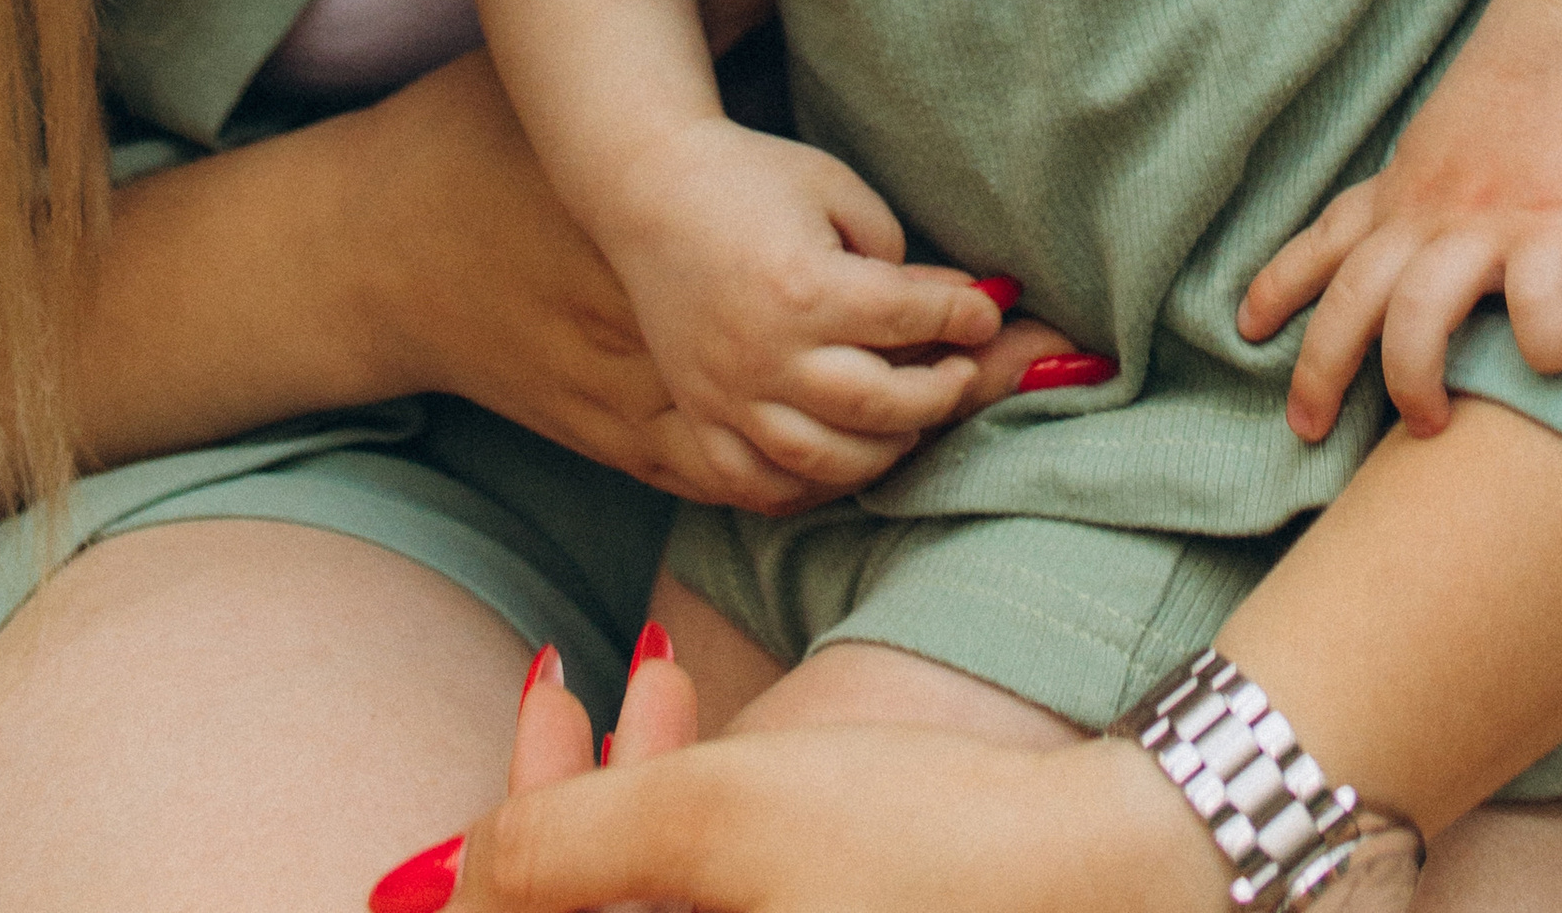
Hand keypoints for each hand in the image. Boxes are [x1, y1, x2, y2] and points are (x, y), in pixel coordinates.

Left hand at [377, 724, 1220, 912]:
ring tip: (666, 686)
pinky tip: (710, 745)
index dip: (503, 848)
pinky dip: (702, 849)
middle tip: (590, 681)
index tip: (539, 705)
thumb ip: (556, 848)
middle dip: (574, 804)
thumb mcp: (720, 814)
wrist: (1114, 869)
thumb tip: (447, 880)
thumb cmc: (922, 842)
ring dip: (638, 807)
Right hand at [601, 115, 1019, 504]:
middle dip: (940, 392)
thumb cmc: (752, 179)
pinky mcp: (698, 411)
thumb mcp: (835, 191)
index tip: (987, 312)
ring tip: (910, 418)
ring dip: (884, 449)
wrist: (649, 188)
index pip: (908, 319)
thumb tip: (957, 308)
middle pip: (879, 405)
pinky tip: (839, 457)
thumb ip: (896, 257)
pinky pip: (754, 483)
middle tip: (962, 370)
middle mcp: (766, 352)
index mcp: (805, 286)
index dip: (962, 317)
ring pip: (824, 459)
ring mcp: (726, 392)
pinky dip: (805, 485)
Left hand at [1239, 0, 1561, 438]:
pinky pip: (1538, 304)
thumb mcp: (1444, 138)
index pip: (1325, 243)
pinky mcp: (1557, 229)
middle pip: (1352, 297)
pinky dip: (1542, 344)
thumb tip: (1402, 239)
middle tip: (1305, 427)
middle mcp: (1431, 212)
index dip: (1281, 288)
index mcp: (1405, 189)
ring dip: (1410, 376)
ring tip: (1426, 424)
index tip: (1246, 331)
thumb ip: (1420, 192)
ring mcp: (1490, 222)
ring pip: (1417, 313)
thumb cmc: (1523, 82)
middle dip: (1319, 368)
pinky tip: (1556, 365)